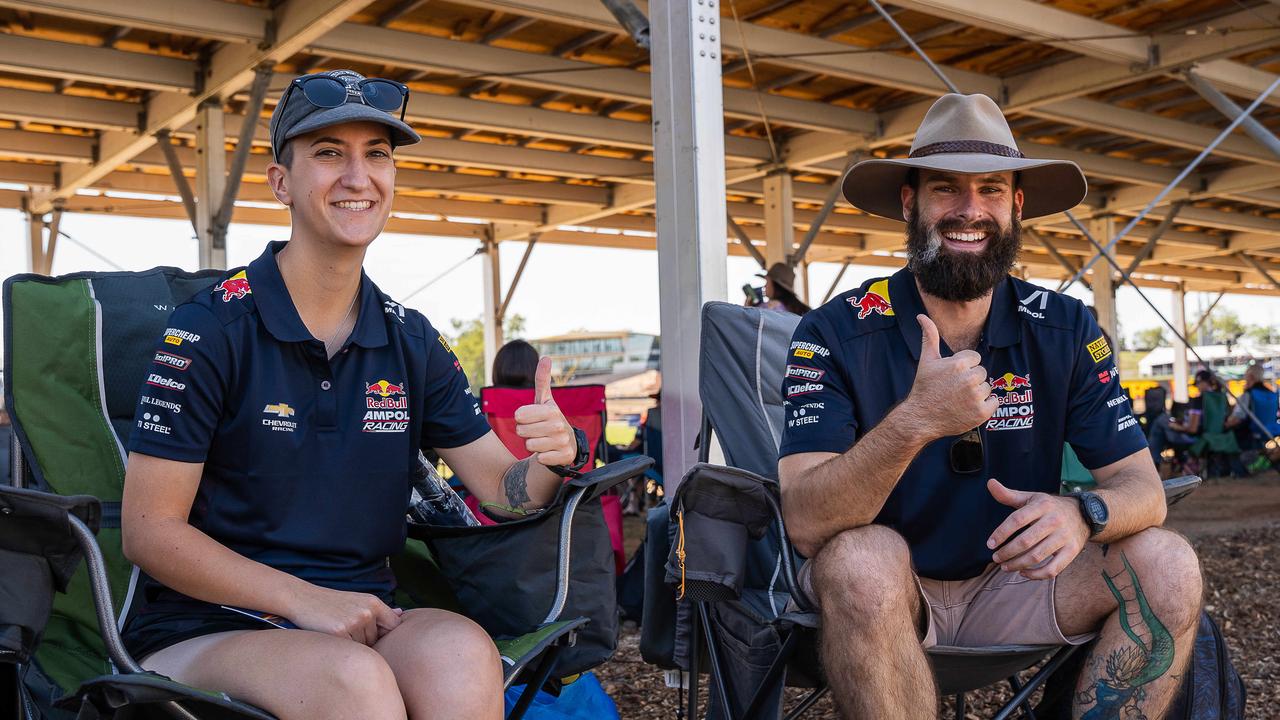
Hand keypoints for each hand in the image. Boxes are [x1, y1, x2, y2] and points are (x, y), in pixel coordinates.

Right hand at [287, 584, 402, 645]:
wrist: (303, 598)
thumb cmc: (331, 603)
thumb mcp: (358, 600)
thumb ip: (378, 610)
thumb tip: (401, 613)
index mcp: (373, 602)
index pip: (394, 625)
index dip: (387, 633)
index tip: (376, 635)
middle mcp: (366, 612)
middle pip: (377, 639)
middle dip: (365, 640)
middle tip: (347, 629)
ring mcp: (354, 622)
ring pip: (363, 646)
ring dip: (353, 644)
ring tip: (338, 630)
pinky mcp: (340, 633)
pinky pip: (349, 649)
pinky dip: (342, 646)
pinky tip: (332, 636)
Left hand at [514, 357, 576, 465]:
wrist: (567, 443)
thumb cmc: (549, 419)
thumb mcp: (545, 400)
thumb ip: (542, 379)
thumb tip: (545, 357)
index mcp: (552, 410)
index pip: (519, 416)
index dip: (522, 418)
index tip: (532, 418)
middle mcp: (559, 426)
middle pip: (521, 431)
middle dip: (525, 432)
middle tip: (537, 430)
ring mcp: (562, 442)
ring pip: (528, 445)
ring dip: (533, 444)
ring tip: (543, 440)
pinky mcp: (564, 458)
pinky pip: (539, 459)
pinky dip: (541, 456)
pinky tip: (549, 451)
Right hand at [904, 315, 997, 438]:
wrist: (921, 418)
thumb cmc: (924, 388)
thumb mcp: (926, 360)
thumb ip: (929, 336)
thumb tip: (922, 316)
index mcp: (958, 364)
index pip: (975, 359)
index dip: (963, 368)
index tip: (950, 377)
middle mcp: (969, 379)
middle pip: (982, 373)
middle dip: (970, 380)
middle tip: (954, 390)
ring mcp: (976, 397)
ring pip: (987, 387)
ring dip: (977, 394)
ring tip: (959, 400)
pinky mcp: (982, 412)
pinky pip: (994, 402)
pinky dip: (985, 406)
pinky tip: (968, 408)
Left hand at [985, 479, 1089, 579]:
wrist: (1084, 514)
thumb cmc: (1049, 507)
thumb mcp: (1031, 498)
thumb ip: (1009, 495)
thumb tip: (990, 483)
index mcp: (1042, 506)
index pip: (1017, 519)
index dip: (1001, 533)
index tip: (990, 544)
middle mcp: (1054, 521)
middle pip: (1025, 541)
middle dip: (1007, 552)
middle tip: (995, 558)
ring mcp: (1064, 537)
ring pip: (1036, 556)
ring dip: (1017, 565)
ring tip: (1004, 566)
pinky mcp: (1072, 551)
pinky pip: (1053, 569)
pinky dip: (1036, 575)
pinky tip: (1023, 573)